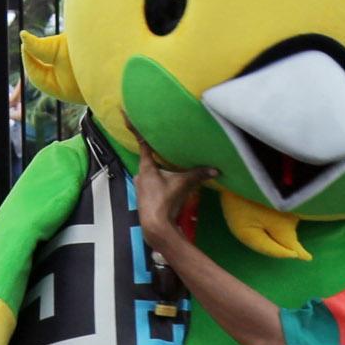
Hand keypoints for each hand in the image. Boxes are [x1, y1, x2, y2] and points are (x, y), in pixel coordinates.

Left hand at [127, 127, 213, 242]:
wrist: (156, 225)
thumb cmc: (165, 200)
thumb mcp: (184, 184)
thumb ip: (198, 175)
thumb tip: (216, 170)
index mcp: (146, 168)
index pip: (144, 146)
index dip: (137, 132)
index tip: (128, 119)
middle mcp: (139, 175)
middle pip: (149, 162)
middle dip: (158, 160)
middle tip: (167, 155)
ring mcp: (140, 188)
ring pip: (150, 175)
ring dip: (159, 174)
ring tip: (170, 174)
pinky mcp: (144, 198)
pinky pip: (151, 185)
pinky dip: (159, 184)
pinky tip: (168, 189)